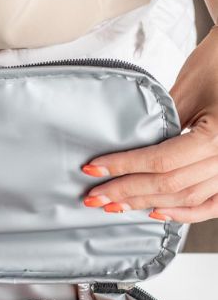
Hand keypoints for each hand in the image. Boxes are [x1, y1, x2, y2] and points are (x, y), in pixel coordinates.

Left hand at [81, 26, 217, 223]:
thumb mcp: (188, 86)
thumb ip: (162, 120)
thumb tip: (130, 145)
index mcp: (216, 134)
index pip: (161, 160)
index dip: (124, 167)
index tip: (94, 168)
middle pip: (169, 184)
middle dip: (127, 192)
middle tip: (95, 196)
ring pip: (185, 197)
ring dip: (147, 203)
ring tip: (116, 205)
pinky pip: (210, 205)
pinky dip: (184, 214)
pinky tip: (156, 213)